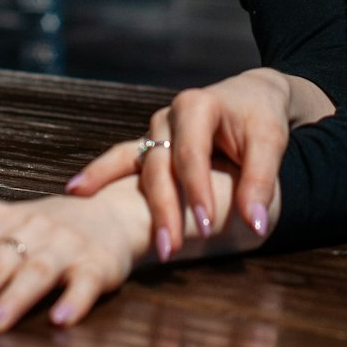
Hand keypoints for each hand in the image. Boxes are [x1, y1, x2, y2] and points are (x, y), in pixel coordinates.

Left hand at [0, 176, 152, 333]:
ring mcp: (67, 244)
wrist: (114, 213)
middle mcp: (33, 226)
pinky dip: (74, 301)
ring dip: (11, 299)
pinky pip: (86, 282)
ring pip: (35, 271)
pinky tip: (61, 320)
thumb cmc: (45, 232)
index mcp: (0, 218)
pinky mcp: (99, 263)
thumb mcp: (6, 230)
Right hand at [67, 68, 329, 256]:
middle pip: (159, 166)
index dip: (196, 191)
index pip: (191, 154)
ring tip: (106, 229)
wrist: (251, 96)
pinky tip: (77, 192)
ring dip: (123, 196)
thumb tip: (255, 224)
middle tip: (168, 249)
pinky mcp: (149, 146)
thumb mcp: (270, 141)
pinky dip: (100, 175)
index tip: (204, 228)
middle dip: (163, 209)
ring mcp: (154, 132)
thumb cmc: (261, 118)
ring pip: (136, 165)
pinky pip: (122, 161)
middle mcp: (169, 117)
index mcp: (197, 106)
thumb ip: (261, 180)